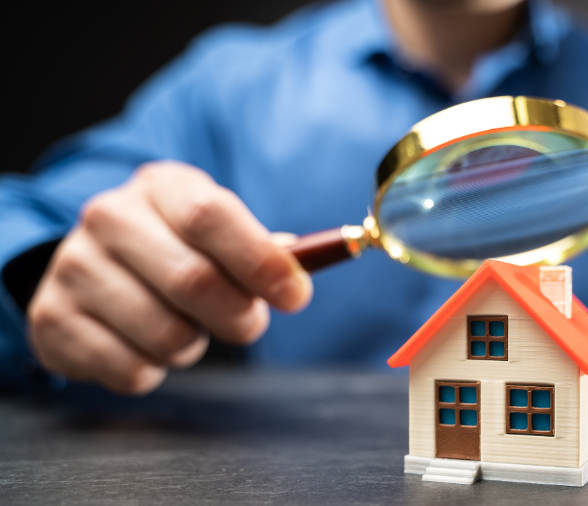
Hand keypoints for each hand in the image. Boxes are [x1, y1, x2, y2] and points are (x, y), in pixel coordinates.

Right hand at [28, 161, 311, 394]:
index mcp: (161, 187)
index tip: (295, 295)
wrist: (96, 268)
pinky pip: (131, 369)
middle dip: (239, 316)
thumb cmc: (178, 250)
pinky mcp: (53, 320)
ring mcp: (74, 268)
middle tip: (250, 324)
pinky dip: (156, 370)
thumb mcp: (219, 233)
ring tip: (187, 328)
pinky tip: (147, 345)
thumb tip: (297, 271)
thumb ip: (261, 251)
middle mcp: (110, 217)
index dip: (260, 261)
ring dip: (195, 346)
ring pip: (166, 334)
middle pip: (192, 279)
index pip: (211, 216)